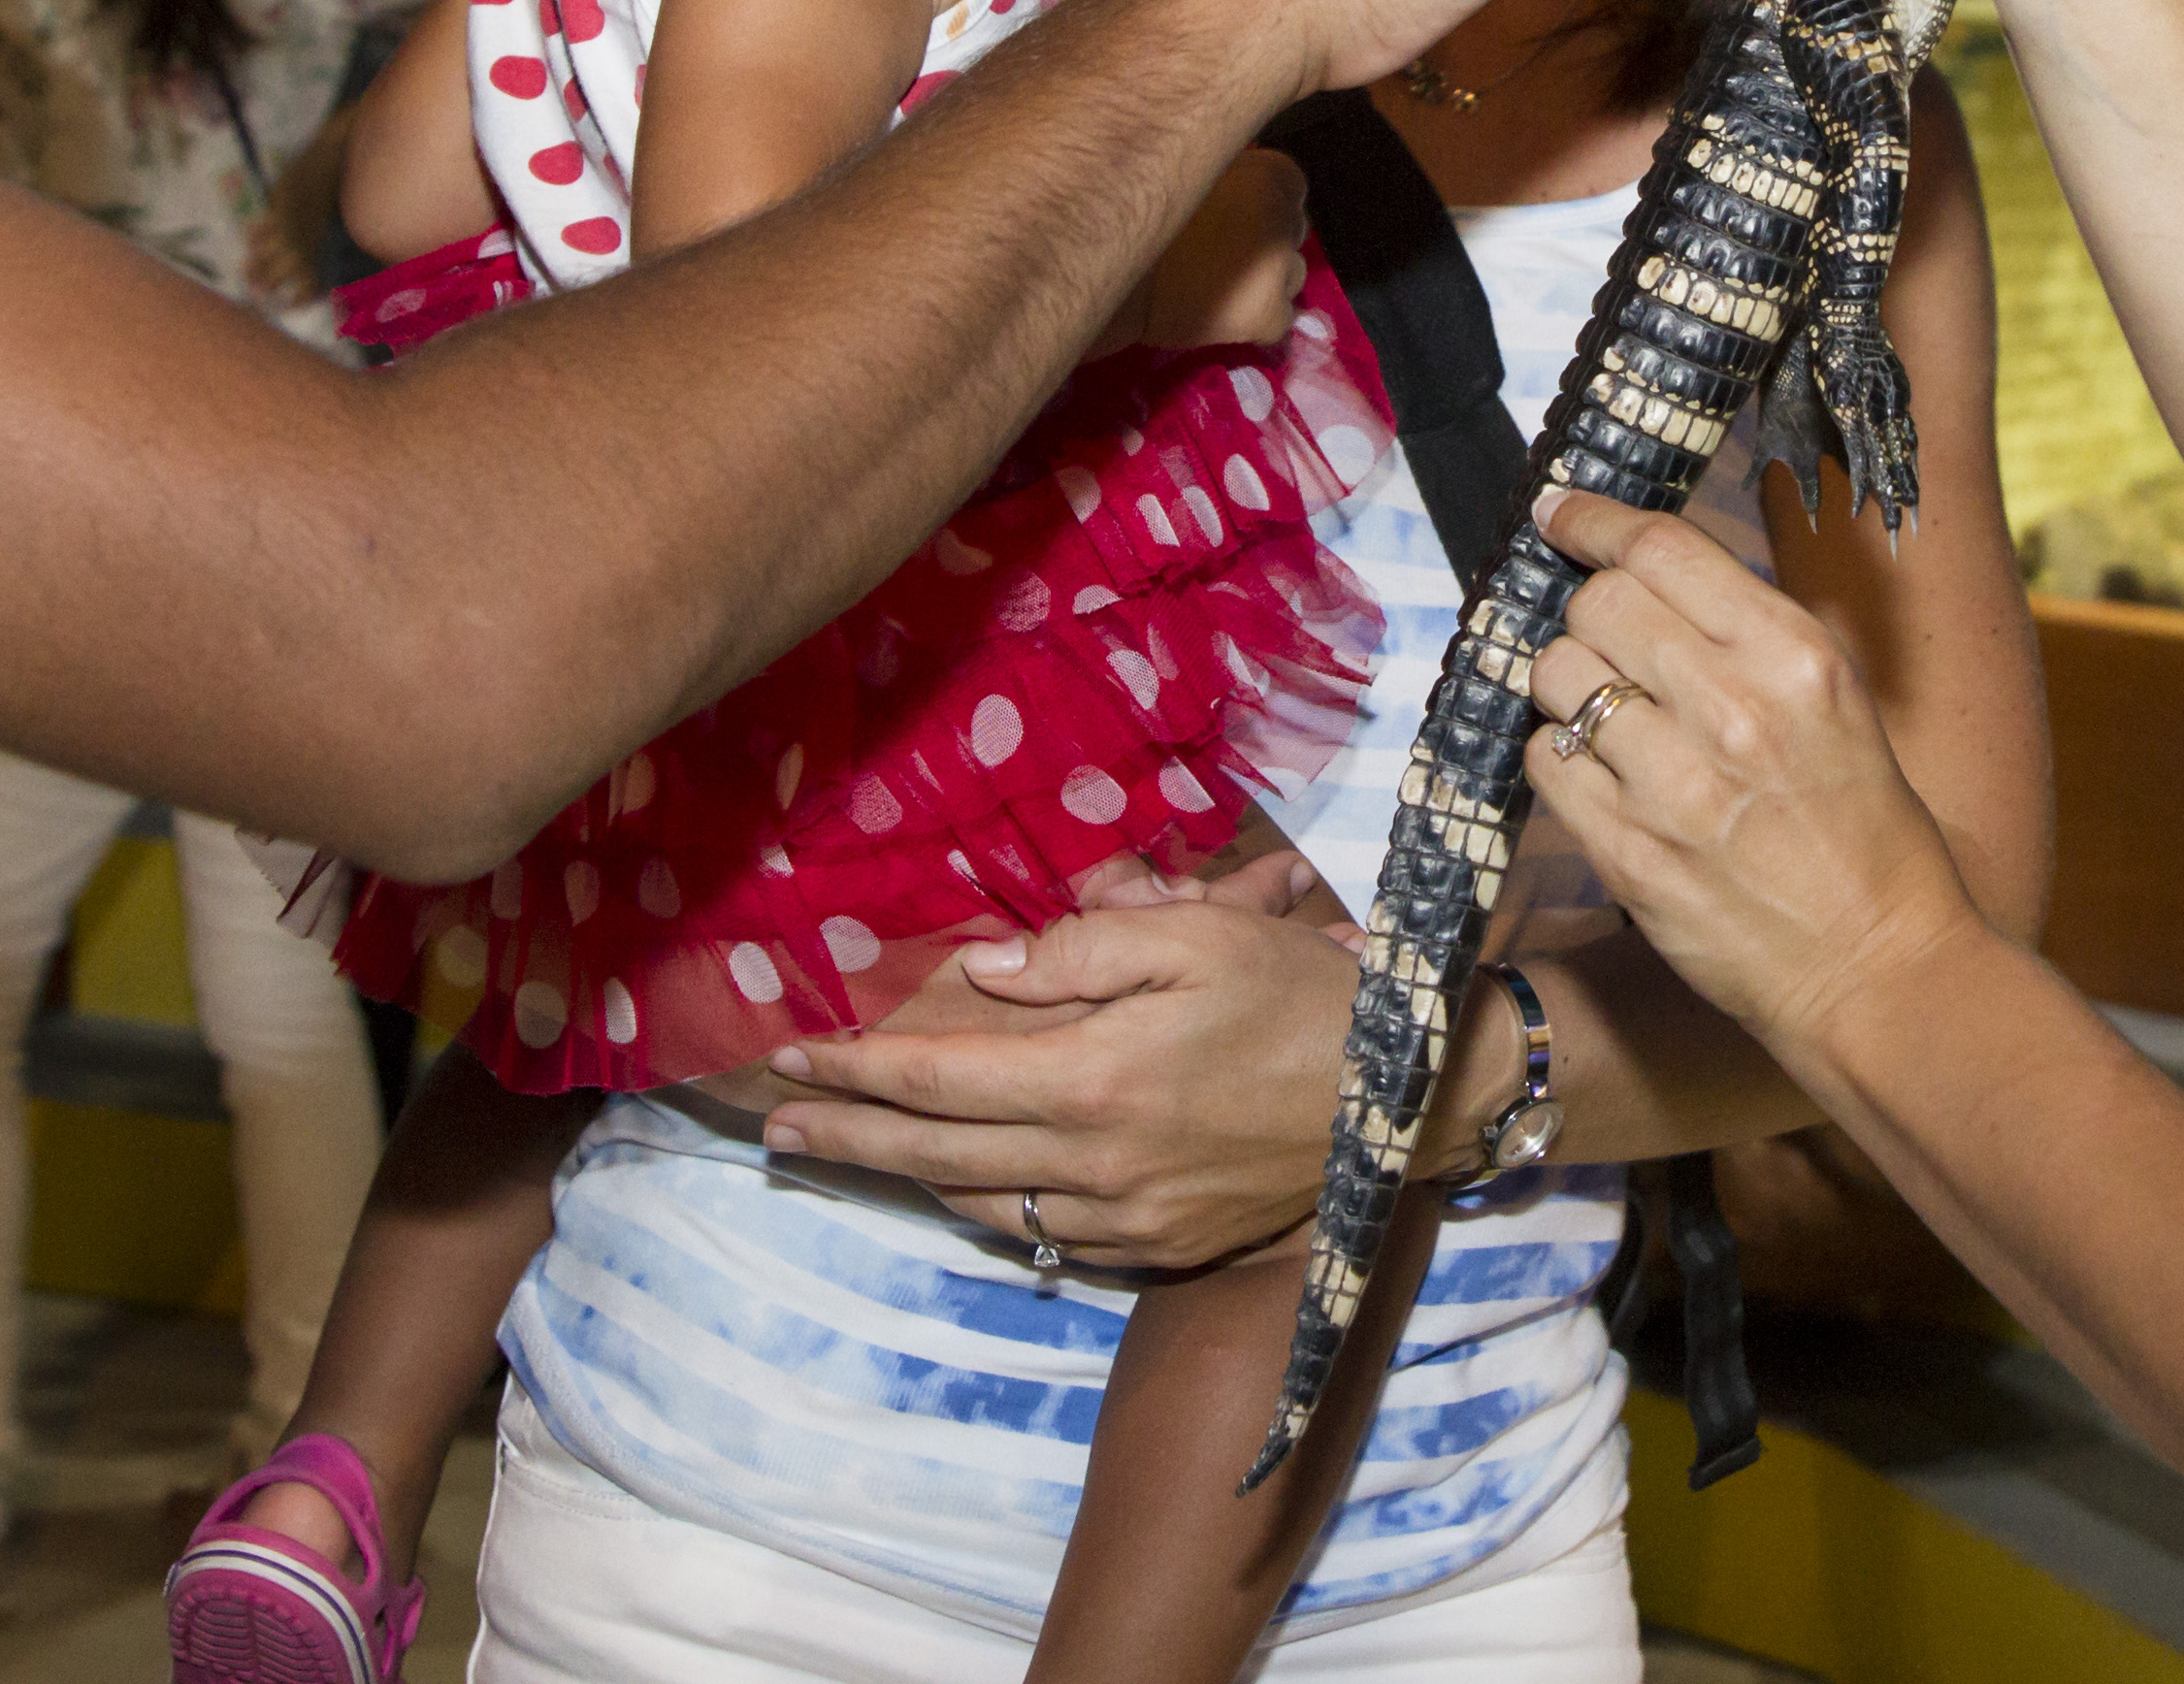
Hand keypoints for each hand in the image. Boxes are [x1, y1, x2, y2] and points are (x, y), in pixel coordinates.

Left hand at [752, 860, 1369, 1269]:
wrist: (1406, 1098)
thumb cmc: (1303, 996)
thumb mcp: (1201, 935)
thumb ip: (1083, 950)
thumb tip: (982, 972)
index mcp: (1094, 1079)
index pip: (938, 1078)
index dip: (856, 1066)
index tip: (791, 1053)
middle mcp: (1094, 1164)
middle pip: (936, 1154)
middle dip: (847, 1136)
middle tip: (776, 1125)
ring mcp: (1126, 1219)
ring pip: (983, 1203)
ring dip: (909, 1175)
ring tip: (855, 1149)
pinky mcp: (1160, 1248)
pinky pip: (1046, 1236)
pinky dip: (990, 1206)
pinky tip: (967, 1183)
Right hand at [1113, 148, 1308, 353]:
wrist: (1101, 259)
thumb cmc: (1135, 202)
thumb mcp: (1192, 168)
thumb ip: (1224, 173)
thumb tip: (1233, 184)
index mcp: (1273, 174)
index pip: (1288, 190)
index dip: (1258, 207)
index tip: (1228, 218)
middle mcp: (1287, 217)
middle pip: (1288, 234)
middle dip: (1261, 245)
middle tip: (1216, 256)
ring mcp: (1283, 268)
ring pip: (1289, 278)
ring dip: (1262, 283)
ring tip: (1215, 289)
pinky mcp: (1271, 315)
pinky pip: (1278, 321)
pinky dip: (1254, 322)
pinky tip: (1219, 317)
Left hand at [1517, 490, 1983, 1084]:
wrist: (1880, 970)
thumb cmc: (1870, 835)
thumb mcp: (1839, 703)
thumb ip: (1749, 636)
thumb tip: (1648, 578)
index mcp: (1795, 657)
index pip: (1661, 550)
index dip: (1594, 520)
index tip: (1560, 512)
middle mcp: (1732, 709)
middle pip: (1597, 604)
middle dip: (1586, 610)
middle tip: (1605, 640)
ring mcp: (1674, 787)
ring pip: (1557, 677)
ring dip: (1567, 684)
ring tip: (1605, 713)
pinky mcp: (1629, 856)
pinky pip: (1546, 763)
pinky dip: (1559, 758)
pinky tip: (1602, 775)